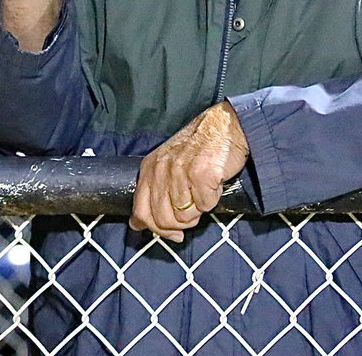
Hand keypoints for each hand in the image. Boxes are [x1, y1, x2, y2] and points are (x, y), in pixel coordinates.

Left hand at [129, 102, 249, 242]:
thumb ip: (152, 192)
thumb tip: (137, 225)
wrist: (223, 126)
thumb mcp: (166, 165)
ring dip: (199, 209)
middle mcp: (161, 171)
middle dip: (180, 224)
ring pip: (186, 216)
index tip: (172, 234)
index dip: (156, 229)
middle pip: (163, 219)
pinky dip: (213, 199)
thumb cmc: (197, 148)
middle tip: (194, 211)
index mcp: (149, 169)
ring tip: (204, 190)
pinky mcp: (201, 175)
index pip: (141, 211)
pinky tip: (213, 183)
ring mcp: (180, 172)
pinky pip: (206, 205)